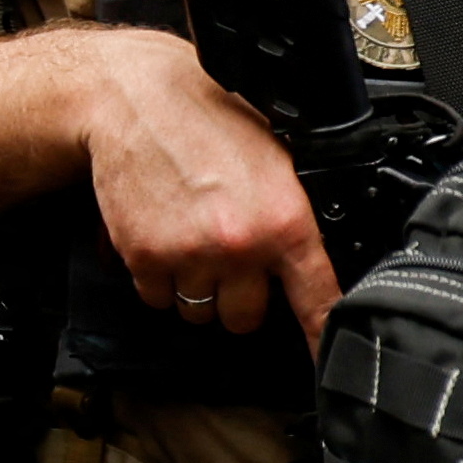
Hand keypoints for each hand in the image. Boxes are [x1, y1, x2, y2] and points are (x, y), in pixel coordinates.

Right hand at [73, 26, 339, 343]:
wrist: (135, 100)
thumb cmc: (206, 119)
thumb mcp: (276, 157)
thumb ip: (292, 213)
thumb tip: (310, 258)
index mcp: (285, 220)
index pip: (317, 300)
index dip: (321, 340)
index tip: (327, 362)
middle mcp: (240, 245)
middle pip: (245, 319)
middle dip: (235, 297)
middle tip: (226, 259)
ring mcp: (190, 255)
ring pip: (197, 312)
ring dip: (194, 288)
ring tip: (189, 240)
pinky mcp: (145, 257)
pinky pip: (157, 298)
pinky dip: (156, 279)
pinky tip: (161, 237)